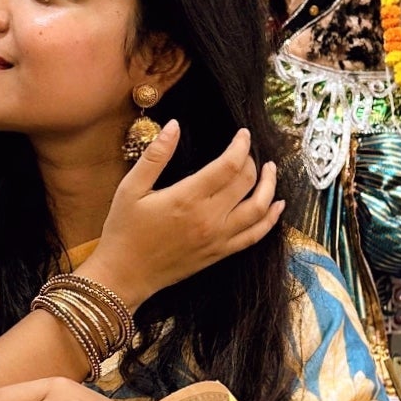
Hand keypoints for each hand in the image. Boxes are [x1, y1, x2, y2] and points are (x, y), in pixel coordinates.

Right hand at [88, 123, 282, 308]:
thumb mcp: (130, 188)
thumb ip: (155, 155)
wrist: (124, 275)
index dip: (241, 145)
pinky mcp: (220, 253)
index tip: (243, 134)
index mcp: (188, 198)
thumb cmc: (124, 230)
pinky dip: (270, 219)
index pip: (229, 165)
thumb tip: (174, 125)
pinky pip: (254, 236)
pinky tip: (276, 207)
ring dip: (270, 187)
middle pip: (247, 183)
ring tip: (270, 170)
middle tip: (246, 150)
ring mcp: (218, 238)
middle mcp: (209, 218)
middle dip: (251, 161)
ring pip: (259, 209)